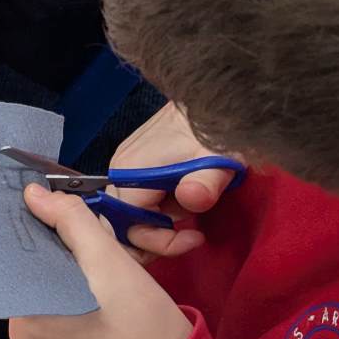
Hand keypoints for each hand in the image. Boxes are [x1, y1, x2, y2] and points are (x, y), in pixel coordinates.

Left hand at [9, 185, 192, 338]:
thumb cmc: (143, 320)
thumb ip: (70, 221)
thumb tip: (33, 193)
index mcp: (25, 322)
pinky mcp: (50, 338)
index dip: (34, 225)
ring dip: (62, 256)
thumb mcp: (109, 261)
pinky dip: (67, 274)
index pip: (15, 257)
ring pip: (40, 276)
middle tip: (81, 230)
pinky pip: (50, 291)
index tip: (52, 205)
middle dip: (51, 241)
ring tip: (89, 252)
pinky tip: (87, 270)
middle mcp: (20, 334)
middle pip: (27, 267)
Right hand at [110, 102, 242, 260]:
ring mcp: (123, 163)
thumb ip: (205, 184)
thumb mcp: (219, 160)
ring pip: (128, 212)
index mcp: (131, 170)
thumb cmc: (215, 130)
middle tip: (188, 236)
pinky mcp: (133, 161)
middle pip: (121, 222)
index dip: (156, 240)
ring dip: (158, 222)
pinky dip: (156, 209)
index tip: (190, 238)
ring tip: (189, 212)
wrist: (210, 98)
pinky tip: (180, 201)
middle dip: (154, 237)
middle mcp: (119, 168)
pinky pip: (134, 197)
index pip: (126, 224)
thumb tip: (191, 198)